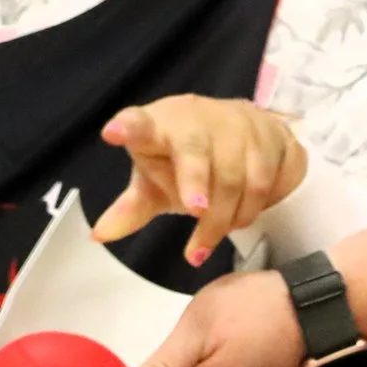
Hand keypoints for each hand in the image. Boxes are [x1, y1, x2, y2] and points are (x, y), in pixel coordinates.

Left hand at [93, 95, 307, 265]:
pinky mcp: (268, 138)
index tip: (113, 133)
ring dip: (218, 219)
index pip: (139, 124)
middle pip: (193, 150)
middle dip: (194, 180)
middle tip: (194, 209)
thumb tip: (98, 236)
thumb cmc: (188, 160)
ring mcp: (235, 125)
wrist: (251, 133)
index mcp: (157, 126)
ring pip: (232, 177)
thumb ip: (131, 209)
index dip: (129, 128)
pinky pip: (260, 184)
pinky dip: (245, 213)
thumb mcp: (157, 183)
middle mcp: (194, 119)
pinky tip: (233, 226)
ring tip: (201, 246)